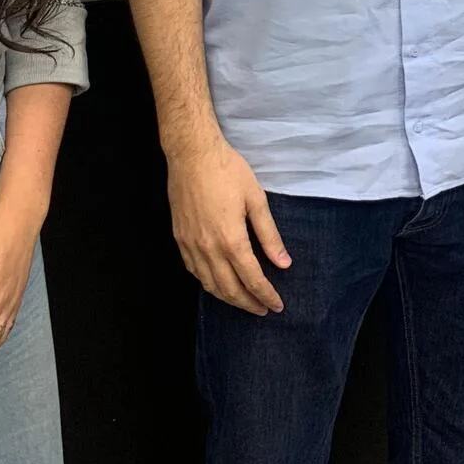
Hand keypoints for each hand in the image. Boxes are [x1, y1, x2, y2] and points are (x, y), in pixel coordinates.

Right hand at [167, 134, 290, 314]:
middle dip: (248, 303)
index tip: (277, 306)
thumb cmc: (228, 171)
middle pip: (229, 289)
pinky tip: (217, 282)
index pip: (252, 279)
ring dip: (228, 298)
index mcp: (231, 239)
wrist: (191, 153)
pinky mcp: (179, 238)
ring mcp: (190, 245)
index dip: (266, 295)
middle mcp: (208, 248)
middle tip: (263, 310)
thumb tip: (284, 263)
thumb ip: (269, 235)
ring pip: (209, 284)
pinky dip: (207, 283)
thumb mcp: (256, 199)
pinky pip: (193, 270)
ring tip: (243, 301)